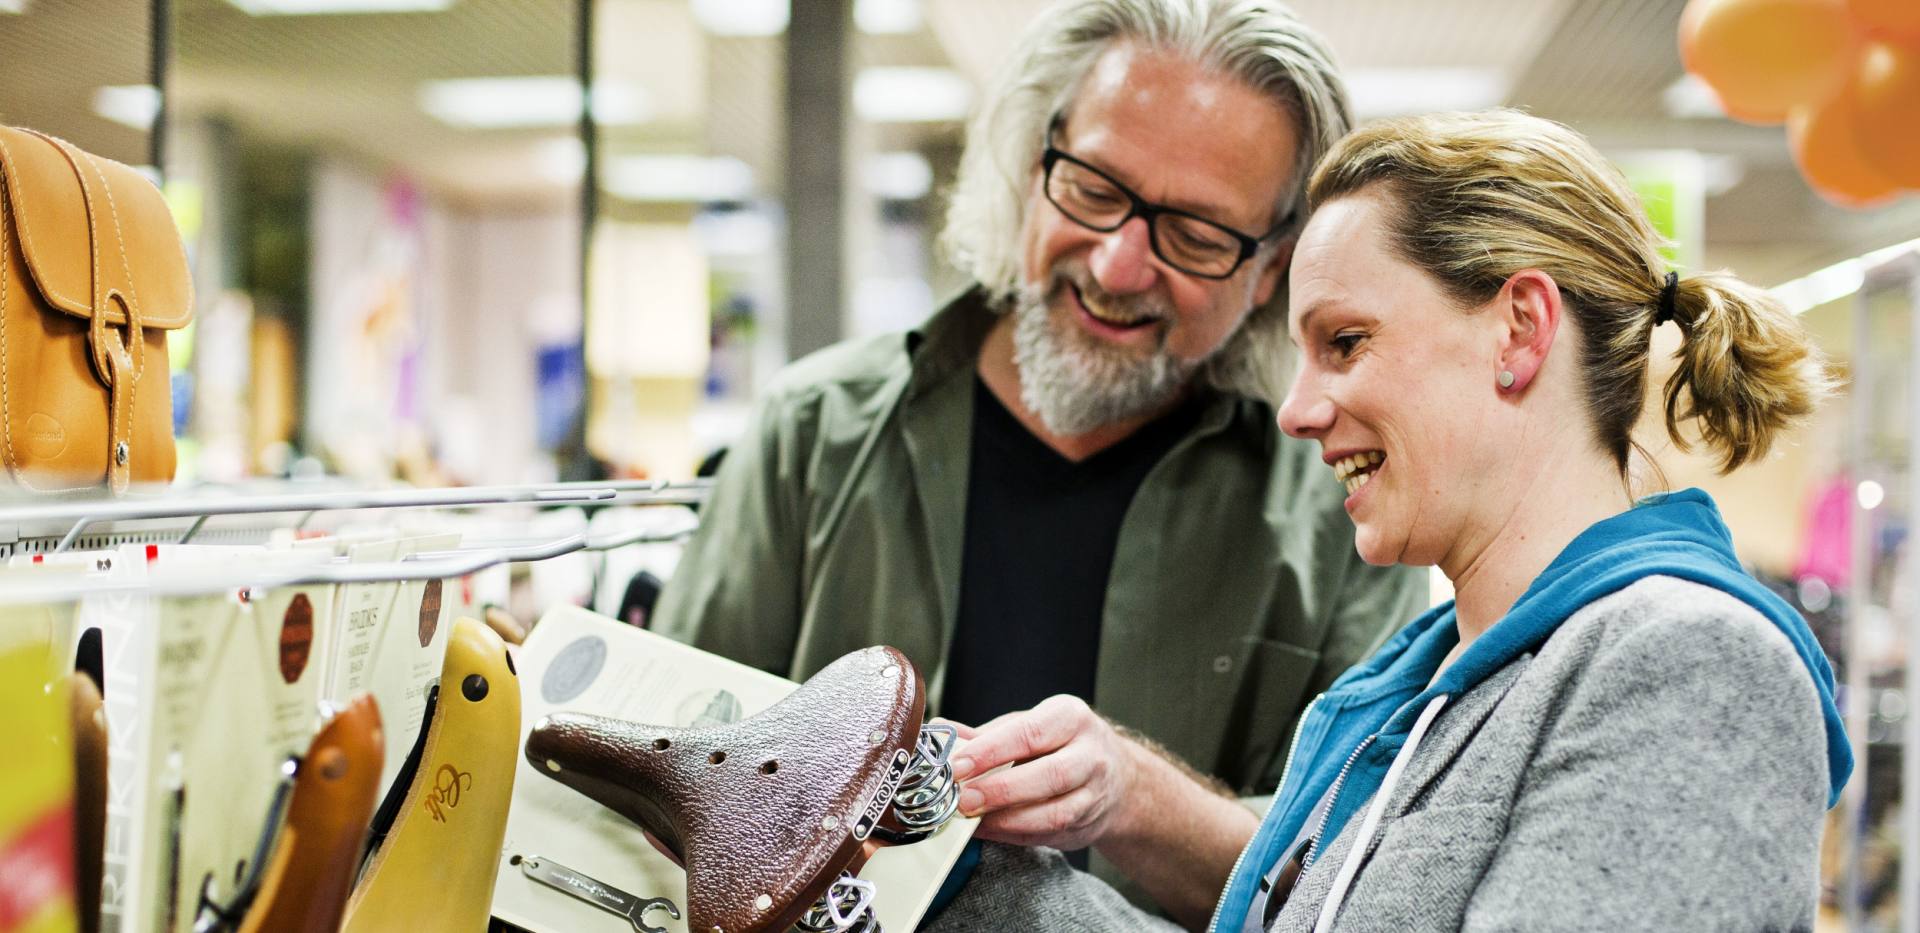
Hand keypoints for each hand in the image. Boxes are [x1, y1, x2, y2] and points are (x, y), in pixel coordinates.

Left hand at [946, 695, 1141, 851]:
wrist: (1116, 776)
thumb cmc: (1061, 744)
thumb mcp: (1030, 725)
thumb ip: (988, 734)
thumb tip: (943, 734)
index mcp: (1071, 717)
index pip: (1030, 733)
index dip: (990, 751)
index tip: (957, 766)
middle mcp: (1090, 753)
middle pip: (1049, 775)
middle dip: (1000, 790)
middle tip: (962, 799)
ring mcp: (1094, 792)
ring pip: (1055, 812)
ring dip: (1008, 819)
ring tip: (973, 819)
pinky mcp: (1088, 823)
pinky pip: (1049, 834)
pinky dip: (1014, 835)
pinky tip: (988, 830)